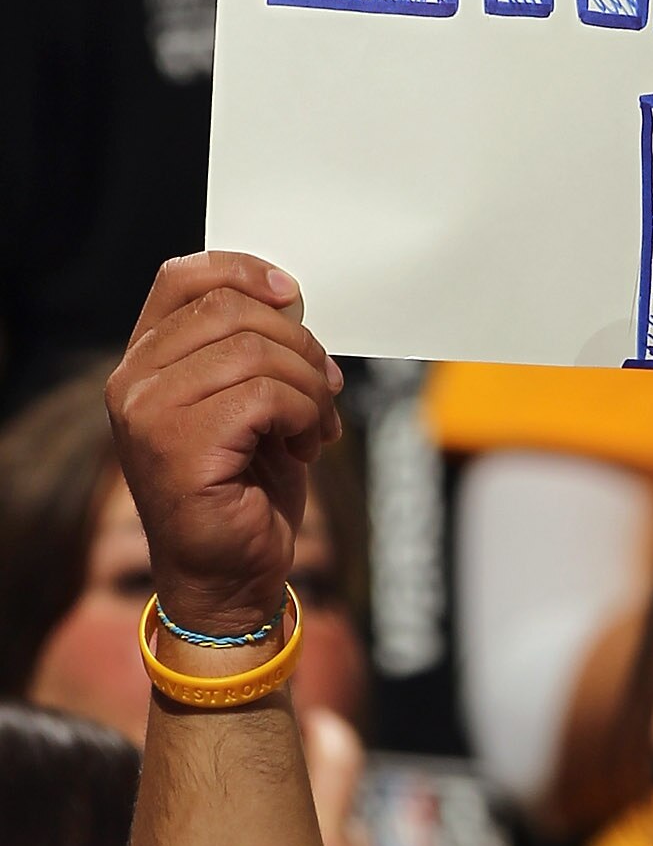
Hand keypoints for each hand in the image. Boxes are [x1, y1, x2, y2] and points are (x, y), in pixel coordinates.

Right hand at [106, 251, 342, 645]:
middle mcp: (133, 382)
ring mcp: (149, 415)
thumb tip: (291, 298)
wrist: (232, 575)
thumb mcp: (250, 401)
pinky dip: (305, 416)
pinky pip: (265, 397)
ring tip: (316, 424)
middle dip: (298, 343)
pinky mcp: (179, 448)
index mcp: (145, 361)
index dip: (244, 270)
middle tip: (326, 386)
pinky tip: (307, 446)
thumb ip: (253, 347)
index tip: (292, 293)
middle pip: (232, 310)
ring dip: (308, 386)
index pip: (183, 277)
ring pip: (254, 352)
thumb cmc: (246, 488)